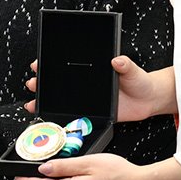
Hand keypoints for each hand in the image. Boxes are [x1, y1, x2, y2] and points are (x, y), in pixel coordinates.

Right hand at [25, 58, 174, 120]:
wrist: (148, 100)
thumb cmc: (139, 81)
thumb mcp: (131, 70)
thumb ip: (125, 65)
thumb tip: (118, 59)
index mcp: (92, 71)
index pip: (67, 65)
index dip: (50, 63)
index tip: (38, 63)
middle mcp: (86, 85)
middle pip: (59, 83)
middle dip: (41, 83)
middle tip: (32, 83)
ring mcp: (88, 100)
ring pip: (61, 100)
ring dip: (45, 102)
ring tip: (32, 103)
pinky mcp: (92, 115)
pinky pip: (72, 117)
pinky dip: (58, 119)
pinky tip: (47, 119)